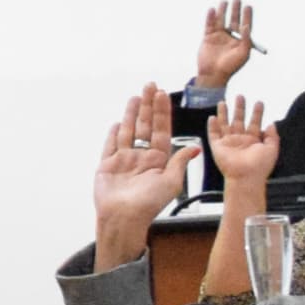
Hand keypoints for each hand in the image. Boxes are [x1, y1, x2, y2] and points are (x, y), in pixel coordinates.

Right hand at [90, 83, 194, 264]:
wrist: (124, 217)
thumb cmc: (149, 204)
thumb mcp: (172, 182)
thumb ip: (180, 162)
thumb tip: (196, 147)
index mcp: (158, 159)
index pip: (162, 129)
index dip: (162, 112)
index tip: (164, 95)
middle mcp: (142, 156)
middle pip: (145, 125)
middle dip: (148, 105)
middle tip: (150, 86)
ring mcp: (124, 159)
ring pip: (129, 130)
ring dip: (132, 113)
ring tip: (136, 96)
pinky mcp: (107, 164)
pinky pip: (111, 145)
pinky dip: (114, 133)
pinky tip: (118, 122)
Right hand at [193, 0, 256, 90]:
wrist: (213, 74)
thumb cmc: (230, 66)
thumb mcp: (243, 54)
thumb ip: (247, 40)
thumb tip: (247, 26)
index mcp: (240, 41)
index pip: (245, 25)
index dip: (247, 16)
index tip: (248, 7)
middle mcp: (230, 37)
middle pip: (233, 20)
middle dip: (235, 10)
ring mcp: (218, 36)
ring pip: (220, 20)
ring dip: (222, 11)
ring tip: (224, 1)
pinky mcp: (208, 37)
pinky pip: (209, 25)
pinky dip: (210, 17)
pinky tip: (212, 10)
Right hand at [204, 94, 278, 190]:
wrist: (246, 177)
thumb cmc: (259, 167)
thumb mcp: (272, 149)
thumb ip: (273, 136)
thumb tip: (272, 124)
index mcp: (253, 141)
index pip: (255, 123)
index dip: (257, 113)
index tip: (259, 103)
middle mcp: (240, 140)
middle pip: (239, 120)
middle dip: (240, 108)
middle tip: (240, 96)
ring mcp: (229, 143)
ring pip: (225, 124)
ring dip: (224, 113)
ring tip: (224, 102)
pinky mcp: (218, 147)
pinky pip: (213, 134)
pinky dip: (212, 126)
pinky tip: (212, 117)